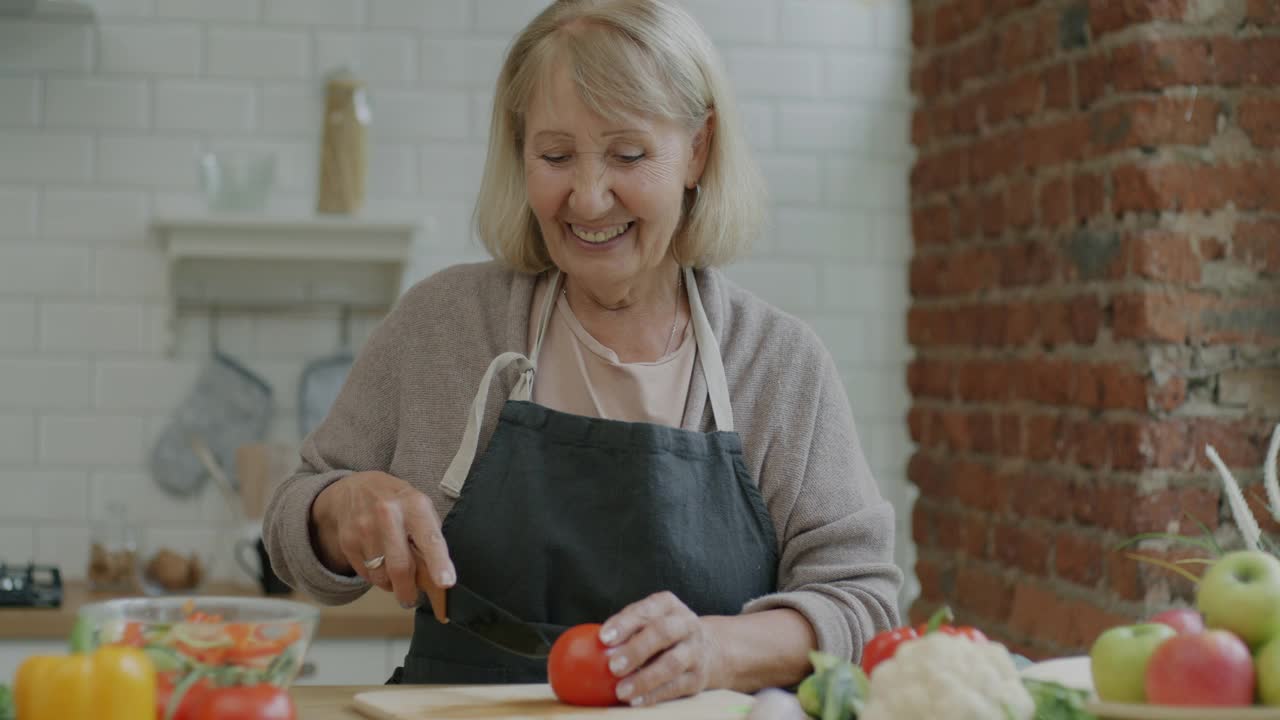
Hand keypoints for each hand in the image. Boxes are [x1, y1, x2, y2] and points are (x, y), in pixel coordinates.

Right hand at [311, 471, 453, 617]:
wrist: (355, 488)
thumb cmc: (398, 502)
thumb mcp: (419, 507)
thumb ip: (429, 536)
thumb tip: (437, 574)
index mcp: (415, 505)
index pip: (430, 538)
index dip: (439, 562)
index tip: (446, 583)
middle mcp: (388, 514)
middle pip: (400, 566)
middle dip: (408, 590)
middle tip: (411, 599)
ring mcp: (364, 528)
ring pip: (381, 575)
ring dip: (391, 584)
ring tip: (395, 575)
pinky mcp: (348, 541)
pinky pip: (366, 574)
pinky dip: (376, 576)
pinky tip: (379, 563)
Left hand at [598, 592, 728, 706]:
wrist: (709, 650)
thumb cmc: (662, 635)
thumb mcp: (649, 621)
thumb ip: (625, 629)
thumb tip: (585, 646)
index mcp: (668, 605)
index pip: (645, 610)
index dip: (624, 623)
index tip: (603, 637)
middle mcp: (685, 624)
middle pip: (662, 633)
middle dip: (636, 649)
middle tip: (613, 666)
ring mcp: (694, 651)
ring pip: (671, 664)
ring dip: (644, 679)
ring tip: (621, 691)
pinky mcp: (697, 677)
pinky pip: (675, 687)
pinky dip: (654, 695)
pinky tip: (636, 701)